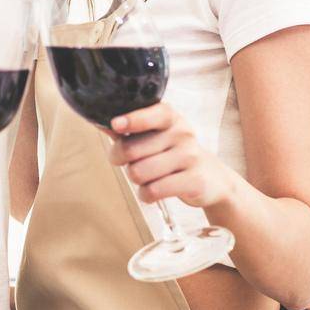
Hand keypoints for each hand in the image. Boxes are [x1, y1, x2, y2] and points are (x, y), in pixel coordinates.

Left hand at [107, 102, 235, 208]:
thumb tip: (98, 120)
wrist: (212, 178)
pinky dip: (145, 195)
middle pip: (131, 150)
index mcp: (170, 117)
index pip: (152, 114)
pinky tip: (153, 191)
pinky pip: (153, 191)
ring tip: (148, 176)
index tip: (116, 125)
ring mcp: (190, 157)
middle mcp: (182, 133)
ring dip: (135, 180)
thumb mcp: (155, 136)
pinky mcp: (193, 181)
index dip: (132, 120)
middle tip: (129, 162)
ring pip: (139, 173)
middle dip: (121, 160)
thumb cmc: (172, 153)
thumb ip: (128, 129)